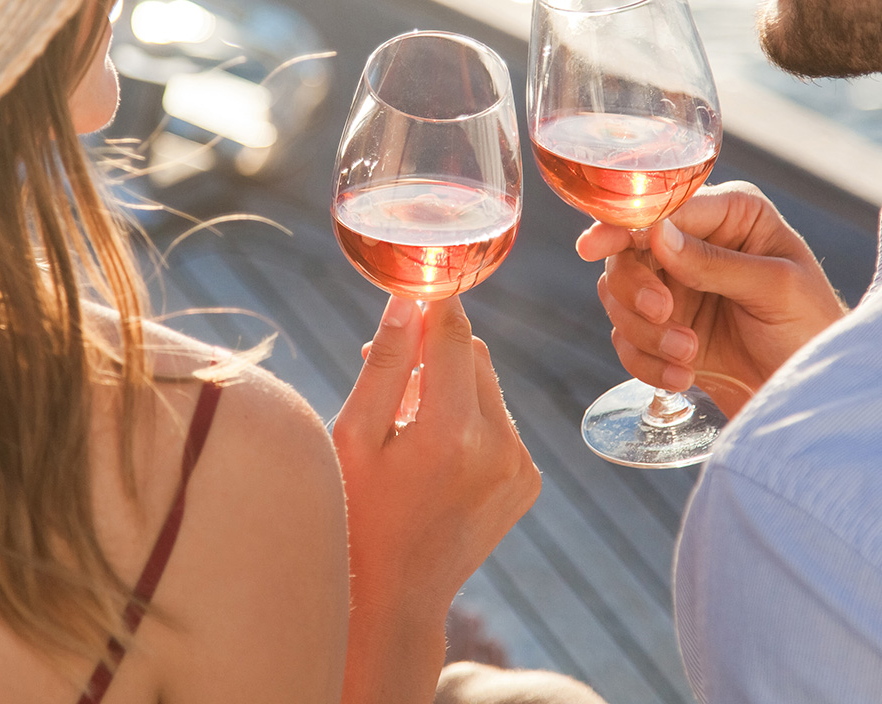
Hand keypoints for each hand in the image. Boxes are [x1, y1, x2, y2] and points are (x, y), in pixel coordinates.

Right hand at [332, 296, 540, 703]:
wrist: (394, 599)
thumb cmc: (357, 514)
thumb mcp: (354, 437)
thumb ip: (385, 366)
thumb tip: (408, 301)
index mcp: (451, 432)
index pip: (454, 334)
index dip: (433, 303)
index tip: (415, 282)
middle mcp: (499, 446)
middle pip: (474, 355)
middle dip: (435, 350)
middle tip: (389, 370)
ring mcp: (520, 467)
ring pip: (488, 388)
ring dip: (451, 386)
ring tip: (406, 423)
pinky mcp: (528, 482)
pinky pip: (500, 423)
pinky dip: (470, 421)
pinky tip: (433, 455)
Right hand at [577, 182, 848, 410]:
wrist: (810, 393)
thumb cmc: (810, 328)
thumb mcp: (776, 287)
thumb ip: (716, 262)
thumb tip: (657, 234)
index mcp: (730, 214)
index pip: (663, 207)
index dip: (623, 222)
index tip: (595, 244)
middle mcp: (695, 243)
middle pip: (626, 251)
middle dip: (636, 289)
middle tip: (664, 314)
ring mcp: (675, 287)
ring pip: (617, 297)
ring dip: (645, 333)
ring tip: (688, 356)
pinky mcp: (663, 329)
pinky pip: (626, 339)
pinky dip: (646, 362)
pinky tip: (683, 377)